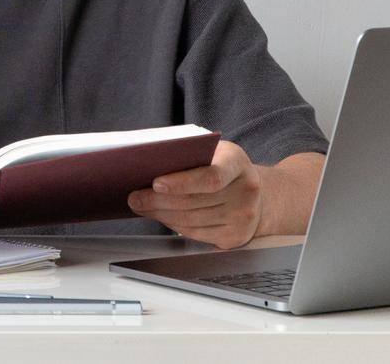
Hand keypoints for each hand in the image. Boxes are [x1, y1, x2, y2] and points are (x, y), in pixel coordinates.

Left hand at [127, 139, 263, 247]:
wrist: (255, 193)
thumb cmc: (223, 167)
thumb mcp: (213, 152)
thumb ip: (189, 154)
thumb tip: (149, 165)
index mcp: (237, 163)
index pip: (210, 176)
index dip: (182, 183)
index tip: (155, 183)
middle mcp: (245, 191)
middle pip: (195, 202)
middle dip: (158, 201)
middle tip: (135, 198)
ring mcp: (243, 217)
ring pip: (191, 220)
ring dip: (161, 214)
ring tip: (142, 206)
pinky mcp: (235, 236)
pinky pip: (196, 233)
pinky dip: (174, 225)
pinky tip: (161, 216)